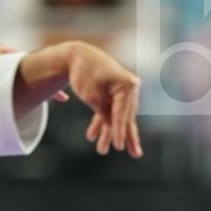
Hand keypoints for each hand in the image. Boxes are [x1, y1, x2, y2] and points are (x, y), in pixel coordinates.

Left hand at [65, 42, 142, 156]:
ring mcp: (123, 89)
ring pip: (117, 115)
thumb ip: (105, 114)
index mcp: (127, 86)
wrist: (76, 55)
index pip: (122, 114)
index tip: (119, 147)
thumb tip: (114, 129)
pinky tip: (92, 135)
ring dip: (108, 132)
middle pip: (125, 116)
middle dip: (122, 136)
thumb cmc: (83, 73)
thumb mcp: (92, 97)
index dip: (119, 132)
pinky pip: (110, 109)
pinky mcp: (115, 91)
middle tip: (134, 155)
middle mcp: (130, 87)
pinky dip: (101, 121)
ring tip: (102, 150)